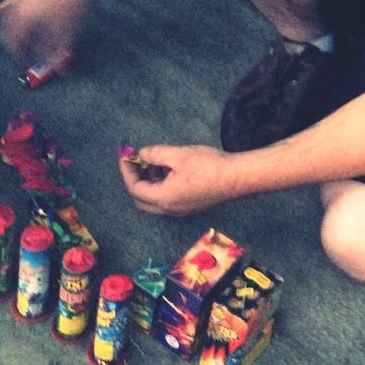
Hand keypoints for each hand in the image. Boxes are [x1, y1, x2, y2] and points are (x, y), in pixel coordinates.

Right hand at [0, 0, 93, 64]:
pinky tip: (45, 14)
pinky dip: (29, 12)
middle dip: (18, 39)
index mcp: (21, 17)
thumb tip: (60, 68)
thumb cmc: (73, 0)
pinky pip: (24, 1)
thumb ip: (59, 49)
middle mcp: (17, 2)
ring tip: (39, 33)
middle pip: (9, 26)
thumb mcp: (68, 29)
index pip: (11, 41)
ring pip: (16, 13)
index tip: (25, 60)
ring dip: (24, 25)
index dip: (18, 53)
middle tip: (28, 48)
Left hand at [119, 144, 240, 216]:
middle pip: (141, 199)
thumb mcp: (178, 155)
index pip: (134, 188)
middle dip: (134, 180)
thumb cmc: (209, 165)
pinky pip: (166, 199)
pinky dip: (160, 186)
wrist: (238, 178)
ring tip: (152, 161)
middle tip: (135, 161)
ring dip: (148, 182)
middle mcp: (169, 209)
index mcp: (163, 198)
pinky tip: (168, 169)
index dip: (127, 170)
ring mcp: (180, 210)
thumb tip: (141, 154)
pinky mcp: (190, 206)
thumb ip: (155, 154)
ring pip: (154, 200)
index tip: (126, 154)